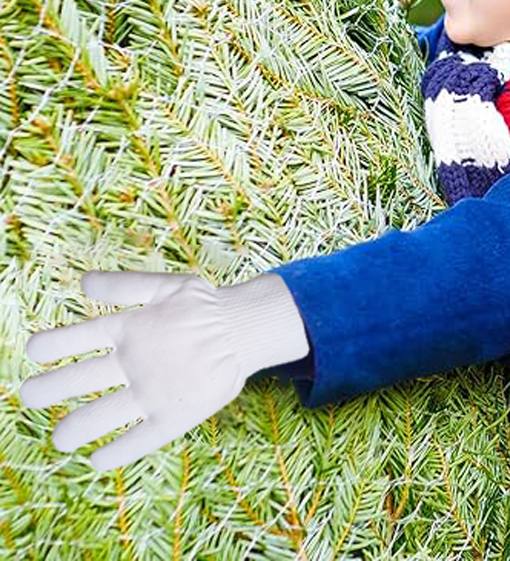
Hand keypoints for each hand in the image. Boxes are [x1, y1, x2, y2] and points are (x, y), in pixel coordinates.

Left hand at [20, 270, 308, 471]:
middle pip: (77, 380)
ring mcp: (152, 392)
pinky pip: (137, 441)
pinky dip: (114, 454)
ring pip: (99, 417)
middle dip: (46, 390)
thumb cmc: (205, 306)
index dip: (49, 345)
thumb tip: (82, 281)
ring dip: (72, 429)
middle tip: (29, 396)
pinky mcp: (173, 416)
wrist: (246, 330)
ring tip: (59, 439)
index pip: (77, 337)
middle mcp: (135, 361)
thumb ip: (125, 284)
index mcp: (131, 327)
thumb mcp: (167, 285)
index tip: (33, 352)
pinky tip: (96, 460)